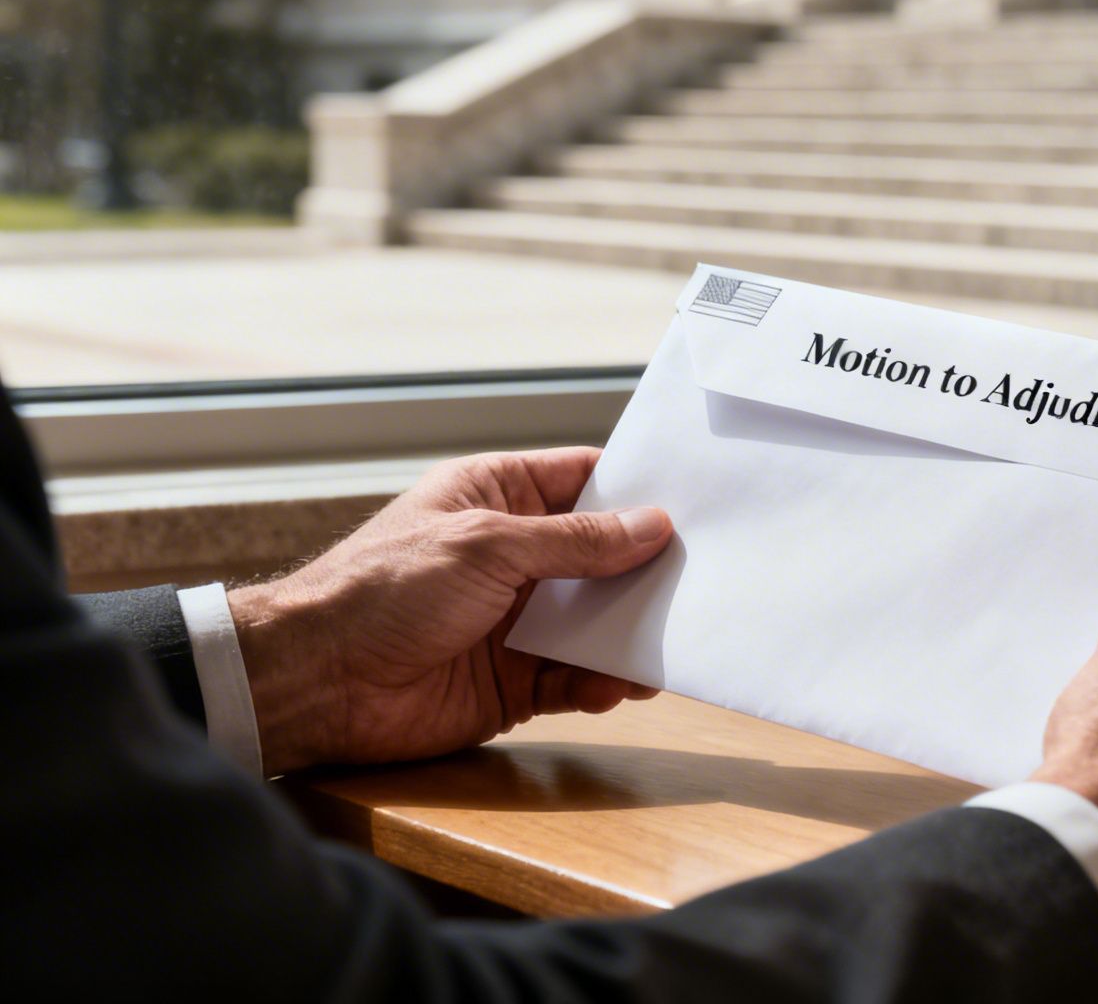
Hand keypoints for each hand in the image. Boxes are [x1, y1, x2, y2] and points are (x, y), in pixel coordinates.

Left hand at [227, 448, 671, 773]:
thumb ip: (575, 542)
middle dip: (650, 568)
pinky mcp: (514, 682)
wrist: (316, 682)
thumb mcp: (488, 547)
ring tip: (674, 638)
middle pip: (603, 557)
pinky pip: (576, 679)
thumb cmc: (382, 590)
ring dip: (633, 631)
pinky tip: (619, 685)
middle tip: (709, 574)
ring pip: (598, 622)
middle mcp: (513, 558)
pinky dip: (602, 684)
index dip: (638, 491)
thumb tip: (653, 526)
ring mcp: (515, 621)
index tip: (700, 499)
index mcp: (496, 499)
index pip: (584, 483)